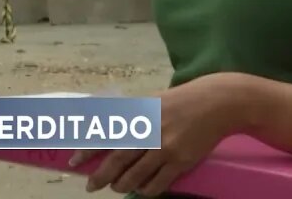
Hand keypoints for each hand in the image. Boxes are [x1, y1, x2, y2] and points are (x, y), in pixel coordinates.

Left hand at [70, 73, 252, 194]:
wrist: (217, 103)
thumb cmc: (182, 101)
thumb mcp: (151, 102)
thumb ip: (130, 115)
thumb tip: (107, 129)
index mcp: (138, 113)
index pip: (105, 134)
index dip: (87, 150)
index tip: (74, 161)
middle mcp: (148, 130)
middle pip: (117, 159)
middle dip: (100, 176)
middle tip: (91, 186)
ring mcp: (164, 147)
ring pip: (135, 175)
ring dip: (122, 185)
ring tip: (117, 187)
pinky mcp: (181, 161)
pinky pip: (158, 183)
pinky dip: (146, 190)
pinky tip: (142, 190)